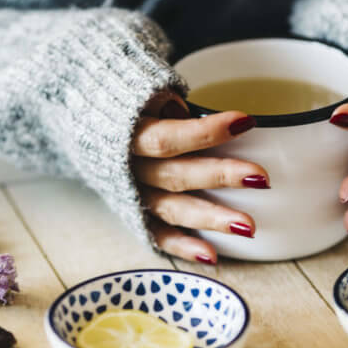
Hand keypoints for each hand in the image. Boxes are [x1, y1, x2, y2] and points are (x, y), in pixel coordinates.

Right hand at [132, 91, 268, 263]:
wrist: (86, 129)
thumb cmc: (127, 108)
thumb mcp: (138, 92)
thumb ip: (166, 101)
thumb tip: (196, 114)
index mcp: (128, 134)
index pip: (167, 136)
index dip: (205, 131)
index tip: (245, 121)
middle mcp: (129, 169)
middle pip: (176, 175)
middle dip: (220, 177)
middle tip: (261, 178)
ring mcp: (132, 196)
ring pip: (172, 210)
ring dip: (211, 219)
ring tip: (248, 226)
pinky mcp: (135, 216)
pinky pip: (159, 236)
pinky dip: (184, 247)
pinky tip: (213, 255)